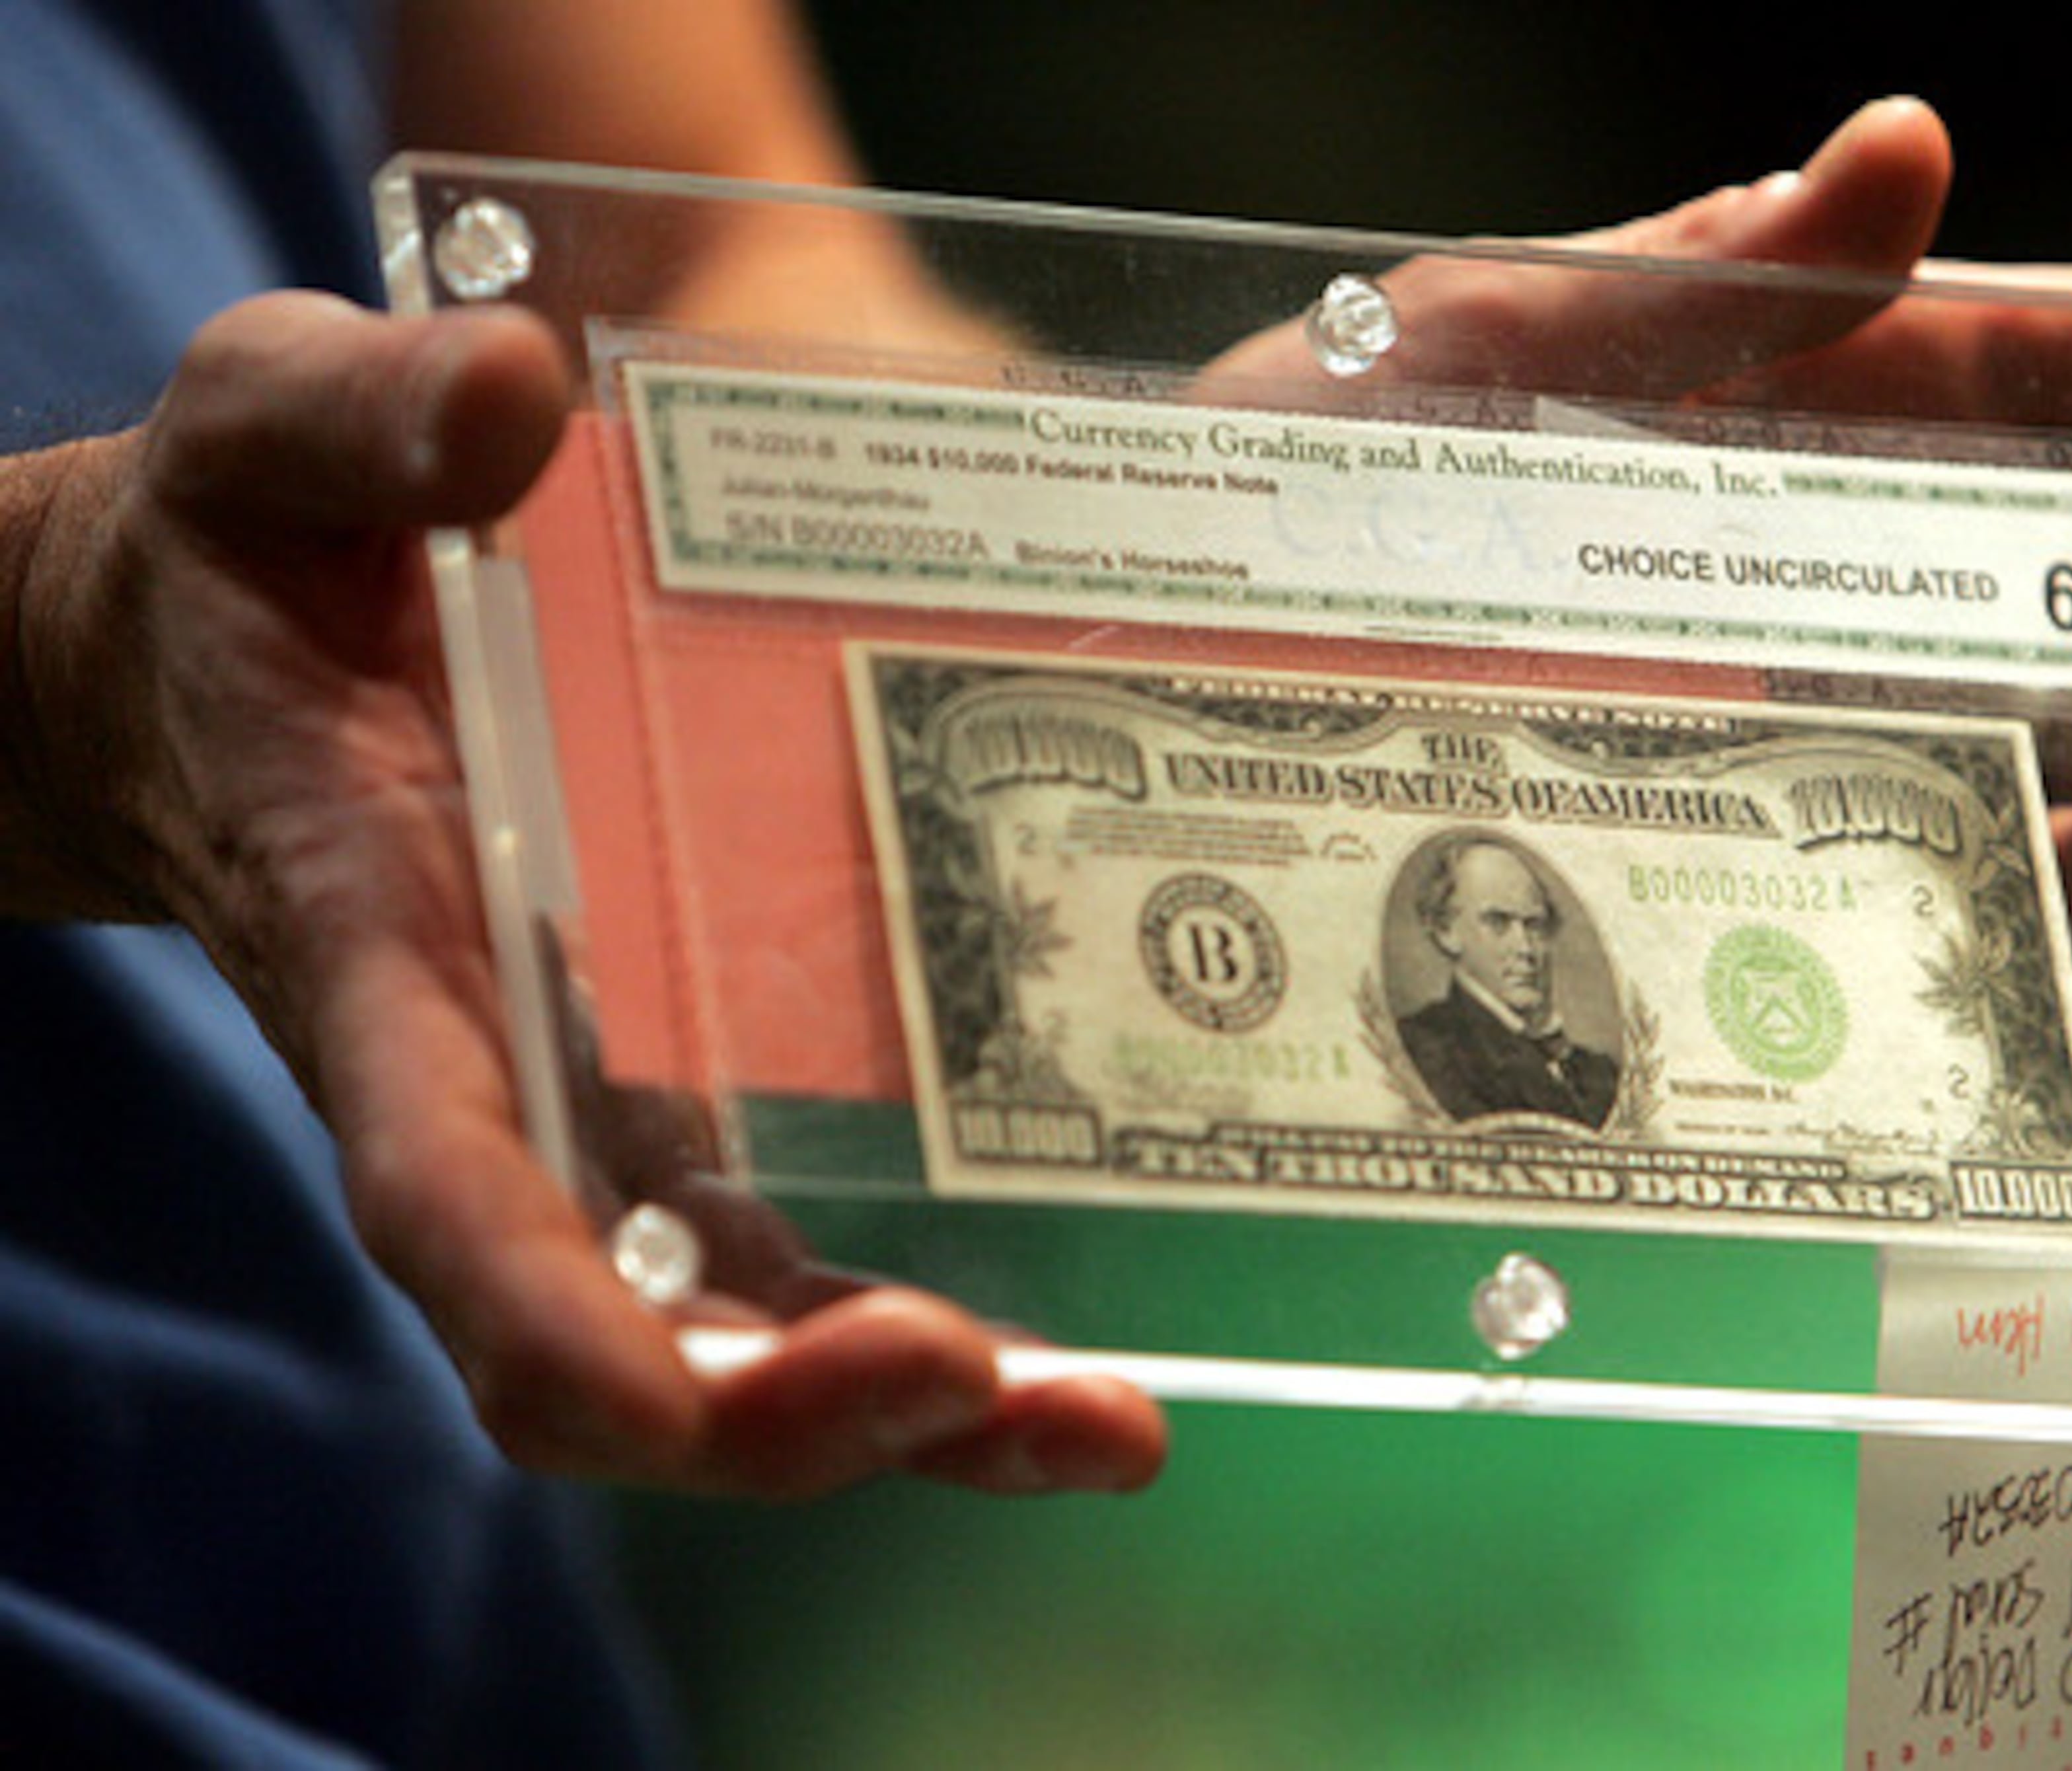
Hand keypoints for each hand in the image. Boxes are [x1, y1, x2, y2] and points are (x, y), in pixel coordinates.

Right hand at [5, 290, 1163, 1497]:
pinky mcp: (690, 1085)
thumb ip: (360, 417)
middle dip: (803, 1411)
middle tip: (1017, 1400)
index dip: (555, 1331)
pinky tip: (1097, 1328)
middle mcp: (506, 1098)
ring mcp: (605, 1117)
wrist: (227, 662)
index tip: (668, 1408)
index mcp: (383, 974)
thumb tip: (508, 395)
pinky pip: (808, 1237)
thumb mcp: (263, 443)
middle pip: (635, 1340)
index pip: (451, 1204)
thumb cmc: (242, 559)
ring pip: (750, 1331)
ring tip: (1107, 1429)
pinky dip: (939, 1319)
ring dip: (929, 1408)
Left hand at [1218, 96, 2071, 939]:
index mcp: (1785, 394)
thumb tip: (1901, 148)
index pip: (2037, 356)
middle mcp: (1834, 558)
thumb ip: (1697, 280)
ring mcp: (1820, 717)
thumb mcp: (1483, 344)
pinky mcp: (1769, 863)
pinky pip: (1973, 878)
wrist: (1156, 664)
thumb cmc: (1304, 470)